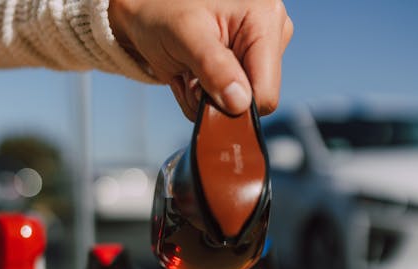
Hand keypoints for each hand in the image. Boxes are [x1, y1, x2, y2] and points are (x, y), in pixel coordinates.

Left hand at [108, 0, 292, 119]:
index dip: (234, 103)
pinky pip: (226, 106)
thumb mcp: (185, 35)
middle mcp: (270, 37)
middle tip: (190, 72)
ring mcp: (257, 55)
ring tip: (188, 70)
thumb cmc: (163, 10)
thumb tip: (240, 103)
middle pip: (252, 103)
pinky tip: (191, 74)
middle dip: (217, 98)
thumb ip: (214, 68)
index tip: (202, 84)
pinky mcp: (244, 68)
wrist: (147, 9)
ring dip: (205, 98)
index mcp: (266, 20)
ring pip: (237, 108)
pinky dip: (202, 98)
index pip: (265, 93)